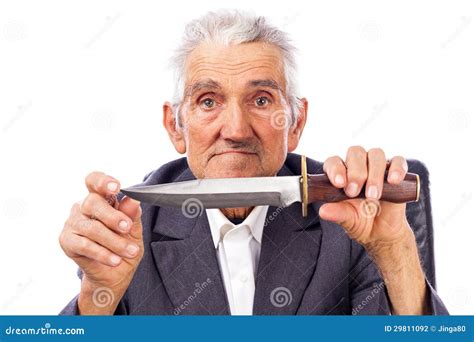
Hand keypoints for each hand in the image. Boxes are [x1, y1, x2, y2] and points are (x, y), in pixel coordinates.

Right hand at [59, 172, 143, 313]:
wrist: (114, 274)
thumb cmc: (123, 246)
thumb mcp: (134, 231)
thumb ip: (132, 215)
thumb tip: (133, 200)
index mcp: (101, 199)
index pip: (94, 181)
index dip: (103, 181)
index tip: (116, 187)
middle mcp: (83, 207)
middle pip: (92, 202)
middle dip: (113, 216)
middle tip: (128, 228)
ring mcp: (73, 223)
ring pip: (92, 228)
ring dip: (114, 241)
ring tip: (130, 252)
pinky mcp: (67, 241)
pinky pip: (85, 245)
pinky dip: (103, 253)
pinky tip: (115, 260)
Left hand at [318, 146, 411, 248]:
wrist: (383, 232)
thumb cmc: (360, 221)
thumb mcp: (348, 220)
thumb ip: (337, 213)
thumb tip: (323, 211)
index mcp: (340, 174)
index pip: (334, 161)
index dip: (336, 169)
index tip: (339, 184)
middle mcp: (357, 166)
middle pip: (356, 153)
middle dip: (356, 172)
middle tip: (354, 192)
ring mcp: (377, 166)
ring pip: (376, 154)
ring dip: (374, 174)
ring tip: (373, 195)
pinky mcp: (396, 172)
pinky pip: (398, 161)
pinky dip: (397, 168)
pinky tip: (393, 181)